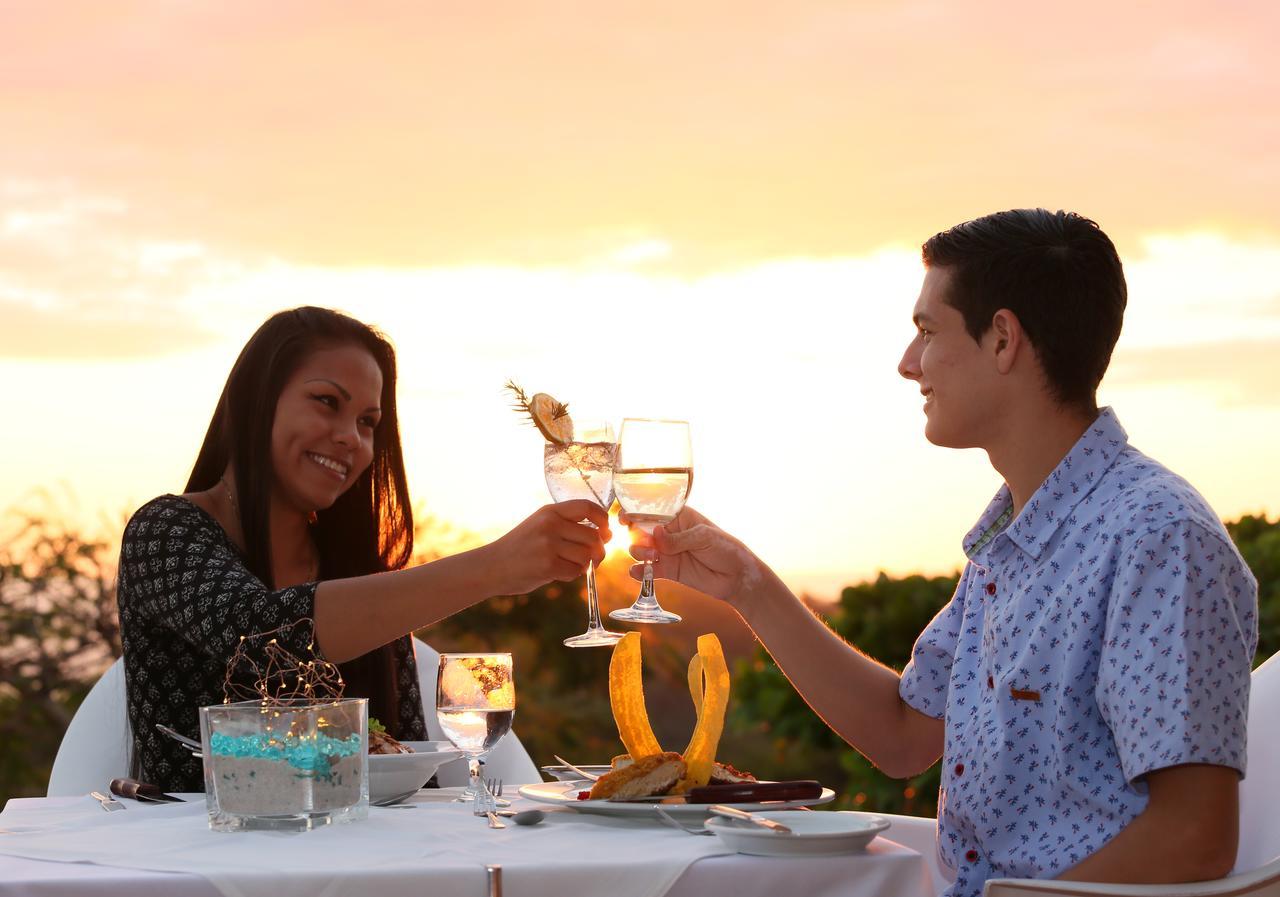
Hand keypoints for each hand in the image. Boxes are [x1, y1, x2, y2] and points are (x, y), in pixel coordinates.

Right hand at [491, 501, 609, 594]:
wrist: (492, 566)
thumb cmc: (520, 547)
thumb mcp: (539, 525)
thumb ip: (567, 525)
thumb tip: (604, 534)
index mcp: (549, 511)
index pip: (587, 507)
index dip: (603, 519)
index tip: (606, 530)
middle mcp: (550, 525)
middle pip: (593, 536)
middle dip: (599, 550)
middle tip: (593, 558)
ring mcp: (548, 545)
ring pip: (587, 555)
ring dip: (585, 564)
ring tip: (571, 565)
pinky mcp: (547, 566)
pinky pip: (576, 571)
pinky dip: (573, 575)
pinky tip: (560, 572)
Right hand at [623, 506, 763, 603]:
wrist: (736, 577)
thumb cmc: (725, 548)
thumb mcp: (704, 537)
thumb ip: (679, 537)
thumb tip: (656, 534)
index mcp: (678, 517)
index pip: (651, 511)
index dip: (634, 513)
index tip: (625, 518)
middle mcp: (668, 533)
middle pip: (639, 530)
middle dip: (637, 536)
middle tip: (648, 545)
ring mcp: (666, 552)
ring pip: (639, 549)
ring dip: (638, 552)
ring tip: (652, 558)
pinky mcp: (667, 571)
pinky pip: (645, 570)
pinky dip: (638, 572)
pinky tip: (640, 572)